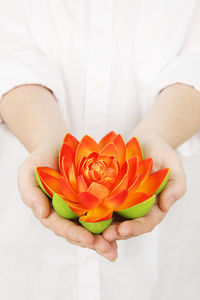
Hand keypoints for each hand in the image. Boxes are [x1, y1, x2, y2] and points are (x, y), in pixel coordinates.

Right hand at [17, 139, 117, 260]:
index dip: (74, 234)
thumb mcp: (28, 171)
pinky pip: (103, 212)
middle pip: (79, 232)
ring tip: (115, 249)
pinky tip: (123, 230)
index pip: (62, 226)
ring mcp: (81, 207)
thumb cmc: (40, 158)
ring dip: (104, 240)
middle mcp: (67, 213)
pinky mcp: (94, 198)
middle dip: (93, 243)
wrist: (57, 144)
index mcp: (51, 211)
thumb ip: (29, 192)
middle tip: (108, 251)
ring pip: (93, 227)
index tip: (88, 239)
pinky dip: (112, 222)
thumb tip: (41, 214)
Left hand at [102, 132, 186, 240]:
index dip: (135, 228)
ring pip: (112, 219)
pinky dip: (94, 210)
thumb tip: (166, 206)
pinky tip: (84, 213)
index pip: (146, 222)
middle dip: (115, 233)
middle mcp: (137, 208)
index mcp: (153, 206)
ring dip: (102, 227)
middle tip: (104, 236)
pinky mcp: (109, 192)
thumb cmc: (161, 153)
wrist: (145, 140)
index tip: (123, 229)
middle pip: (127, 225)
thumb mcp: (173, 166)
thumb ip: (175, 186)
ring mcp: (122, 201)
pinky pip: (101, 203)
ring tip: (92, 231)